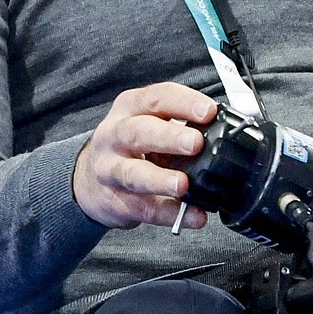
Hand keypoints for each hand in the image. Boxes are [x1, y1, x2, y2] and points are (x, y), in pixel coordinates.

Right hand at [72, 83, 219, 228]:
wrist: (88, 180)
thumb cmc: (128, 146)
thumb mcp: (147, 122)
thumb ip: (179, 123)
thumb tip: (224, 130)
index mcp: (130, 109)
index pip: (156, 99)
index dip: (184, 103)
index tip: (209, 111)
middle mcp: (115, 136)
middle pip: (139, 132)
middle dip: (169, 137)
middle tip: (195, 143)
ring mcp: (110, 170)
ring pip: (134, 174)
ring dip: (161, 179)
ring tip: (184, 185)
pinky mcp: (113, 201)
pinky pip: (143, 208)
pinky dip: (169, 214)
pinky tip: (190, 215)